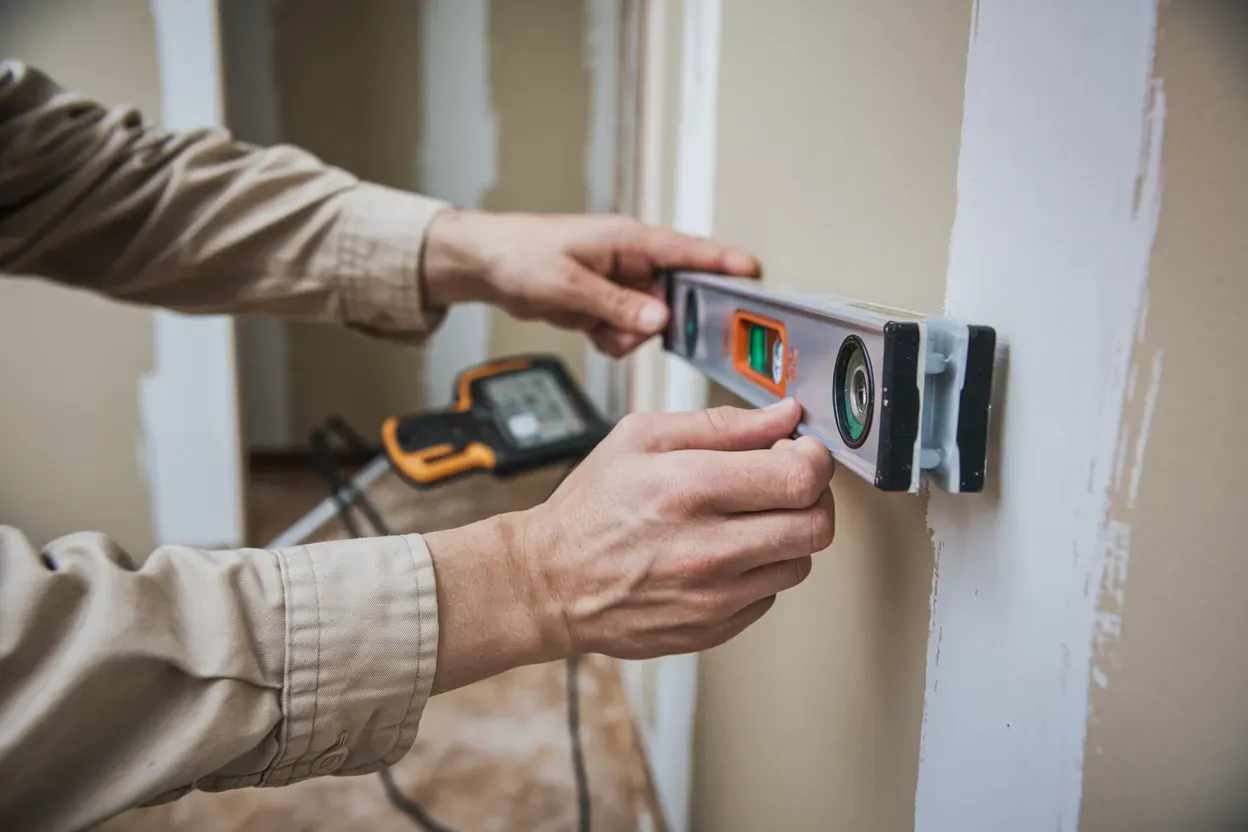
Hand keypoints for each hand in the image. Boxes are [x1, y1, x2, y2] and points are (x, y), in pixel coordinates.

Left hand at [420, 209, 759, 355]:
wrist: (484, 264)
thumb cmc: (520, 255)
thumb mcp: (569, 283)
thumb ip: (616, 304)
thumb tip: (659, 321)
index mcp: (628, 240)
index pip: (688, 251)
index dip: (723, 262)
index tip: (753, 273)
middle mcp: (630, 261)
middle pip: (674, 294)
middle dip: (662, 318)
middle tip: (646, 327)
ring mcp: (619, 284)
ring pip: (650, 320)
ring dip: (631, 333)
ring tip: (600, 326)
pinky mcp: (605, 305)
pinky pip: (628, 332)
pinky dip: (615, 339)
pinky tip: (592, 331)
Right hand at [424, 399, 833, 692]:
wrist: (549, 583)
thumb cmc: (590, 508)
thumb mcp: (641, 438)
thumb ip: (721, 424)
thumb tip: (782, 416)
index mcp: (691, 488)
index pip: (801, 478)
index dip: (813, 460)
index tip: (799, 453)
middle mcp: (709, 547)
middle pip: (816, 525)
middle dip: (811, 497)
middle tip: (784, 485)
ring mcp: (713, 596)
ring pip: (800, 563)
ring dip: (786, 536)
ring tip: (746, 520)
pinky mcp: (713, 629)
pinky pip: (769, 595)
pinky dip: (758, 572)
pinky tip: (723, 554)